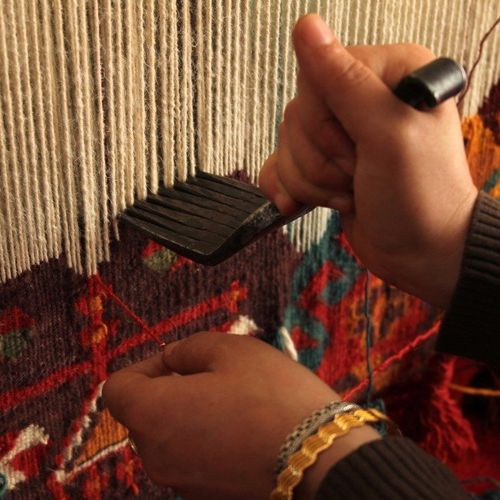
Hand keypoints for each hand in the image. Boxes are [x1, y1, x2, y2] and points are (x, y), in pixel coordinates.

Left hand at [103, 332, 379, 498]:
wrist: (319, 457)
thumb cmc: (270, 395)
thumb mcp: (229, 349)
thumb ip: (186, 348)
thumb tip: (170, 360)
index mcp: (153, 415)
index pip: (117, 388)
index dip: (144, 366)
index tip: (178, 359)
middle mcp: (155, 456)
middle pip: (142, 413)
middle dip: (167, 387)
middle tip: (211, 373)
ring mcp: (178, 482)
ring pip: (166, 435)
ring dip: (186, 412)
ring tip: (230, 399)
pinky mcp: (203, 495)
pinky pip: (188, 456)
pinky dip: (201, 437)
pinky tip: (239, 426)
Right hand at [259, 14, 477, 307]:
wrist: (420, 253)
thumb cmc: (418, 195)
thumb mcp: (386, 134)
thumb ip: (343, 81)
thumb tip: (305, 25)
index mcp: (385, 73)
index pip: (318, 76)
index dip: (326, 122)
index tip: (359, 151)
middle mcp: (359, 98)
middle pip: (298, 115)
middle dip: (321, 159)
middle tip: (358, 175)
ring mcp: (339, 135)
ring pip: (286, 144)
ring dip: (311, 181)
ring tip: (349, 194)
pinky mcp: (322, 165)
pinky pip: (280, 166)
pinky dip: (289, 189)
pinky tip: (303, 204)